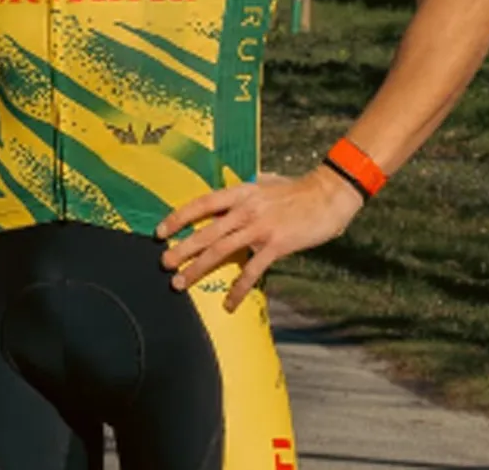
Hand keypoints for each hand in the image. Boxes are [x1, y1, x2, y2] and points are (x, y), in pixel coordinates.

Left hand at [156, 167, 364, 310]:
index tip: (160, 232)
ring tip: (180, 283)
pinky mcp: (275, 246)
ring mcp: (259, 228)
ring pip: (220, 251)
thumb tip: (227, 199)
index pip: (201, 204)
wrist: (328, 195)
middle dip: (181, 250)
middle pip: (205, 232)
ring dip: (198, 269)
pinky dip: (238, 289)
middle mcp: (244, 210)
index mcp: (239, 193)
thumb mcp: (264, 183)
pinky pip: (251, 271)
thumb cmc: (297, 190)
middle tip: (164, 264)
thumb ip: (244, 193)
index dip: (178, 218)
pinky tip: (229, 304)